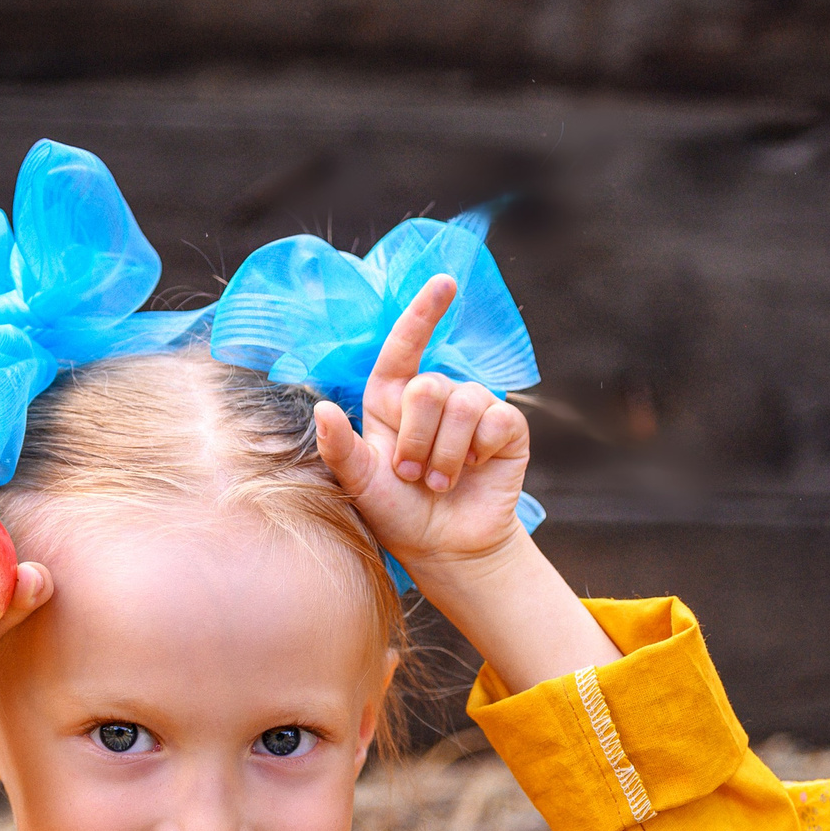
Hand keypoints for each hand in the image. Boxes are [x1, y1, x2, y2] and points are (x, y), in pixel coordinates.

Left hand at [314, 275, 532, 571]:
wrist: (446, 547)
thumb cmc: (399, 513)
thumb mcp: (361, 483)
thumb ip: (340, 448)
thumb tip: (322, 411)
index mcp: (394, 398)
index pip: (406, 344)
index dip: (425, 311)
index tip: (445, 283)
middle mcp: (436, 396)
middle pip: (430, 386)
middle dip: (417, 438)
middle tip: (413, 475)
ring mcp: (474, 410)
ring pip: (464, 403)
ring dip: (446, 454)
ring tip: (440, 483)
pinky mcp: (507, 430)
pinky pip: (496, 420)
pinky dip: (479, 451)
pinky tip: (474, 471)